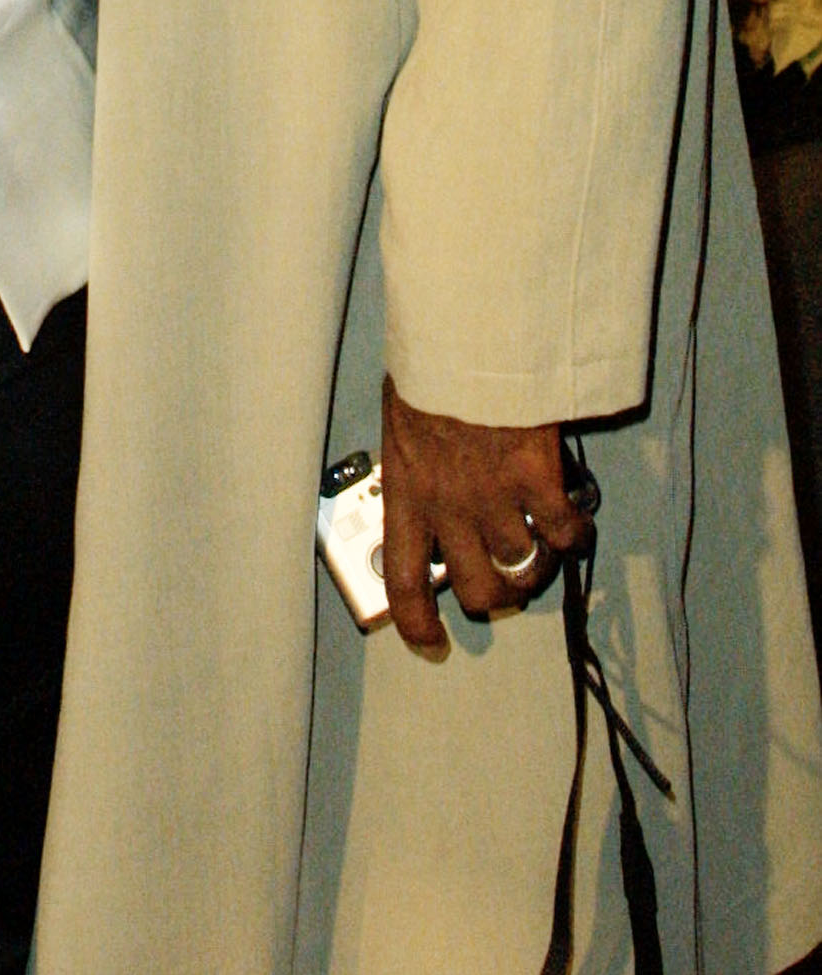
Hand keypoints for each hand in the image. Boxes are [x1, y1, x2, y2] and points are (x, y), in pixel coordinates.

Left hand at [379, 376, 593, 653]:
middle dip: (497, 593)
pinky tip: (574, 522)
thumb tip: (422, 478)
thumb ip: (414, 462)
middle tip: (507, 575)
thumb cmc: (429, 365)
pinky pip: (564, 534)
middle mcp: (449, 509)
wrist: (467, 334)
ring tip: (543, 543)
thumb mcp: (400, 418)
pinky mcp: (538, 482)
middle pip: (479, 592)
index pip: (403, 582)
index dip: (417, 624)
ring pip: (524, 569)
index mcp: (406, 493)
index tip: (431, 640)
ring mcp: (495, 499)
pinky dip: (574, 535)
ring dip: (537, 563)